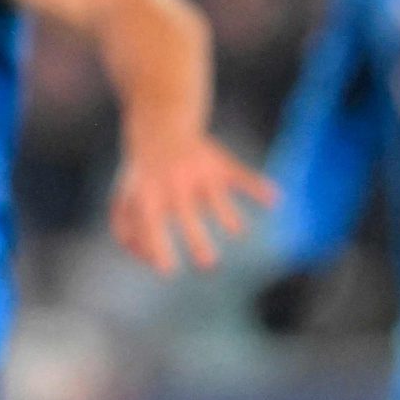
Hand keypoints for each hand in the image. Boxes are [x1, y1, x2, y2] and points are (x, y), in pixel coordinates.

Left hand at [110, 131, 277, 274]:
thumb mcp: (125, 198)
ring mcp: (199, 174)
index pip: (151, 226)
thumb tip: (148, 260)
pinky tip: (274, 199)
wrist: (160, 127)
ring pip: (217, 200)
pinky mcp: (220, 164)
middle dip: (199, 243)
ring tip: (236, 231)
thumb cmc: (144, 174)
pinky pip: (242, 175)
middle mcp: (174, 186)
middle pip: (187, 217)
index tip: (169, 272)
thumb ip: (127, 232)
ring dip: (231, 219)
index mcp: (149, 196)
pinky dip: (259, 187)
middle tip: (208, 264)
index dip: (158, 249)